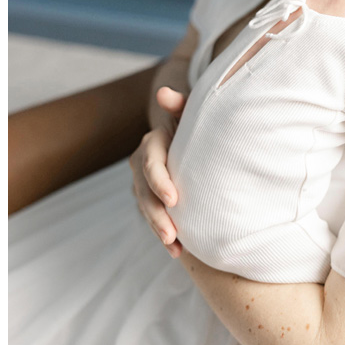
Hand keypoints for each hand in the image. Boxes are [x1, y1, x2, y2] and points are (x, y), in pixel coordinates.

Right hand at [129, 86, 185, 257]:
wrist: (197, 135)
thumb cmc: (201, 122)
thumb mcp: (193, 111)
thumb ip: (181, 104)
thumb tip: (164, 93)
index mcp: (154, 142)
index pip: (150, 161)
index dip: (158, 180)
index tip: (173, 199)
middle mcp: (144, 162)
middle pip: (143, 190)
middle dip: (155, 213)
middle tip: (171, 234)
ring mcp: (146, 183)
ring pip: (145, 207)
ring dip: (157, 227)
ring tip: (173, 246)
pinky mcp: (153, 198)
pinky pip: (154, 217)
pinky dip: (164, 235)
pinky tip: (178, 251)